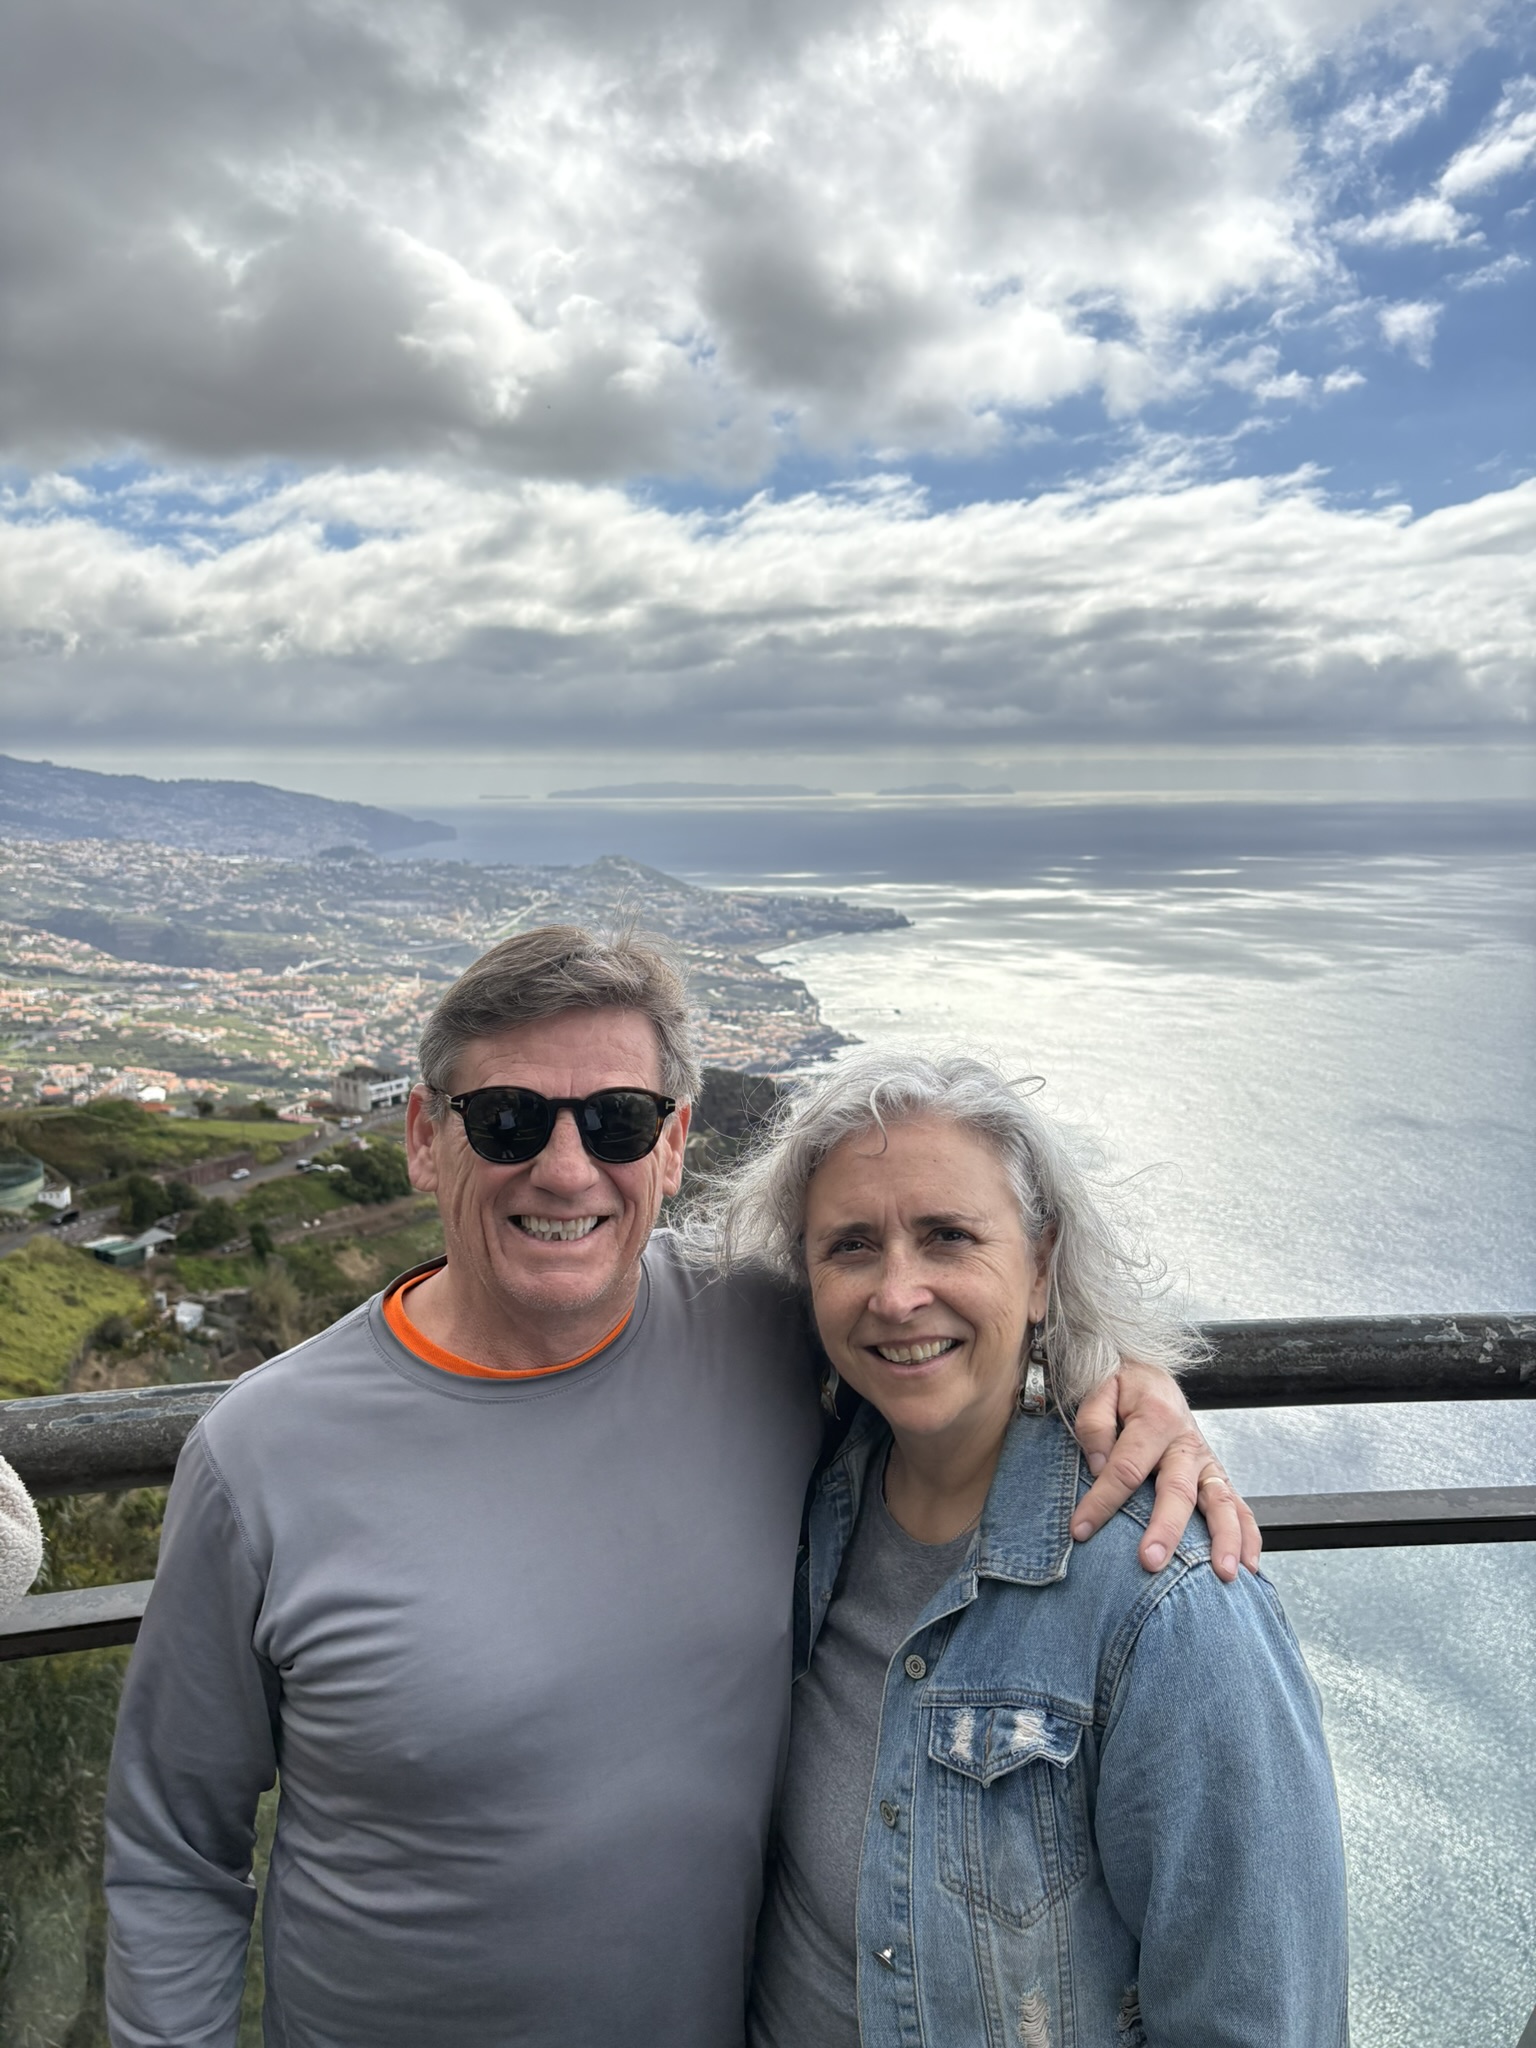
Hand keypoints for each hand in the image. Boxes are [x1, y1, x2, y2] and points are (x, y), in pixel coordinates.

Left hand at [1070, 1362, 1261, 1583]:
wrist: (1152, 1376)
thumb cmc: (1124, 1388)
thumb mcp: (1100, 1389)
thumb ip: (1095, 1424)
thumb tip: (1098, 1465)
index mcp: (1156, 1419)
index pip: (1126, 1467)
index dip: (1102, 1501)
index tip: (1080, 1529)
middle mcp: (1187, 1443)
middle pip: (1178, 1491)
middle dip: (1165, 1529)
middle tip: (1150, 1561)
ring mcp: (1206, 1462)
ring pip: (1221, 1502)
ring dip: (1223, 1539)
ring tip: (1222, 1574)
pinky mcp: (1216, 1476)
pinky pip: (1238, 1507)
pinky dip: (1248, 1536)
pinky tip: (1249, 1566)